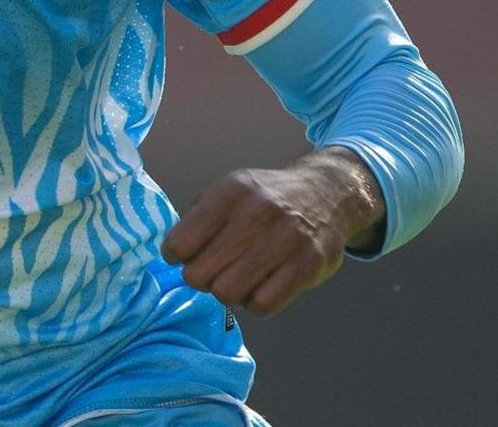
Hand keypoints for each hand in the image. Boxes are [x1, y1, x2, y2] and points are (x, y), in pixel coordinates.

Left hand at [160, 146, 385, 317]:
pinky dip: (255, 303)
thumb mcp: (227, 191)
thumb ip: (196, 219)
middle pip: (200, 275)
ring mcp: (286, 239)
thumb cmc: (263, 200)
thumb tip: (171, 255)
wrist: (325, 195)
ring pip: (228, 292)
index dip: (175, 256)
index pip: (179, 243)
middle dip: (200, 278)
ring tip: (236, 278)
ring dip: (227, 292)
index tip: (184, 256)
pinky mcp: (309, 264)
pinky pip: (263, 305)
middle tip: (213, 270)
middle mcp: (257, 213)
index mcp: (229, 192)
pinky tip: (260, 287)